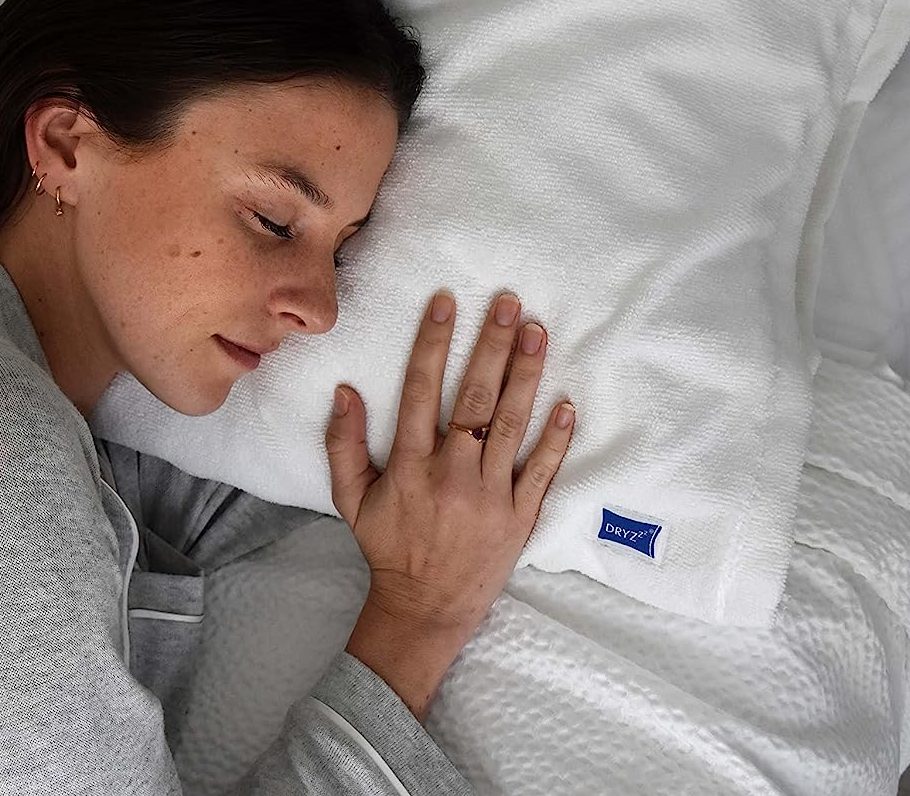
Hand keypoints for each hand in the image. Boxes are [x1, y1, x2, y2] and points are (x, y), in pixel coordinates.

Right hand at [325, 289, 575, 633]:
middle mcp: (451, 475)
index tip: (446, 303)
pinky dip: (556, 438)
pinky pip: (542, 471)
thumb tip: (344, 391)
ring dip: (525, 375)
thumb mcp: (350, 499)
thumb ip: (343, 445)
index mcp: (410, 465)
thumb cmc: (387, 547)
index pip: (421, 390)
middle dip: (491, 346)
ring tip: (537, 332)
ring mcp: (490, 495)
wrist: (425, 608)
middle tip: (508, 303)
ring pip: (510, 424)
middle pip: (473, 398)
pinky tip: (566, 402)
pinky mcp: (520, 517)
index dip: (433, 343)